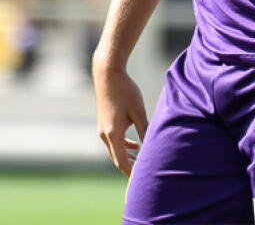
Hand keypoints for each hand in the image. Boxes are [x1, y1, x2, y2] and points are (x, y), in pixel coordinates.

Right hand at [92, 55, 149, 175]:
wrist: (107, 74)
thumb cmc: (125, 90)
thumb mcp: (138, 111)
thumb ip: (145, 129)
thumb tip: (152, 145)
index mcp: (112, 133)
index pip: (122, 161)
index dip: (132, 172)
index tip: (141, 180)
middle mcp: (105, 134)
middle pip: (118, 158)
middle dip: (131, 167)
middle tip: (144, 176)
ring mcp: (103, 128)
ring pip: (116, 149)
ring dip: (128, 156)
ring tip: (142, 162)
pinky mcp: (105, 122)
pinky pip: (114, 140)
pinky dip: (125, 145)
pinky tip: (136, 144)